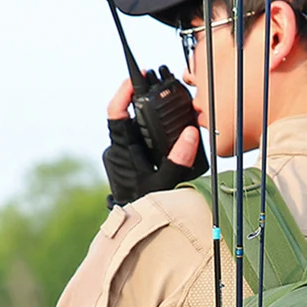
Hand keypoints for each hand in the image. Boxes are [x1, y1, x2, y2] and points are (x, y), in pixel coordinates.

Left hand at [103, 80, 208, 206]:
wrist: (131, 226)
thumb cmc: (143, 205)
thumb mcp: (164, 185)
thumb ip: (178, 160)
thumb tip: (191, 134)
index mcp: (122, 150)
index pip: (115, 114)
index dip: (123, 93)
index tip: (135, 79)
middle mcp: (118, 149)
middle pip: (128, 116)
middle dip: (142, 99)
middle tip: (157, 84)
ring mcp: (121, 154)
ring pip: (134, 127)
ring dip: (147, 115)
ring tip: (164, 102)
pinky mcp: (127, 159)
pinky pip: (137, 138)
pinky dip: (149, 130)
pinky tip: (164, 126)